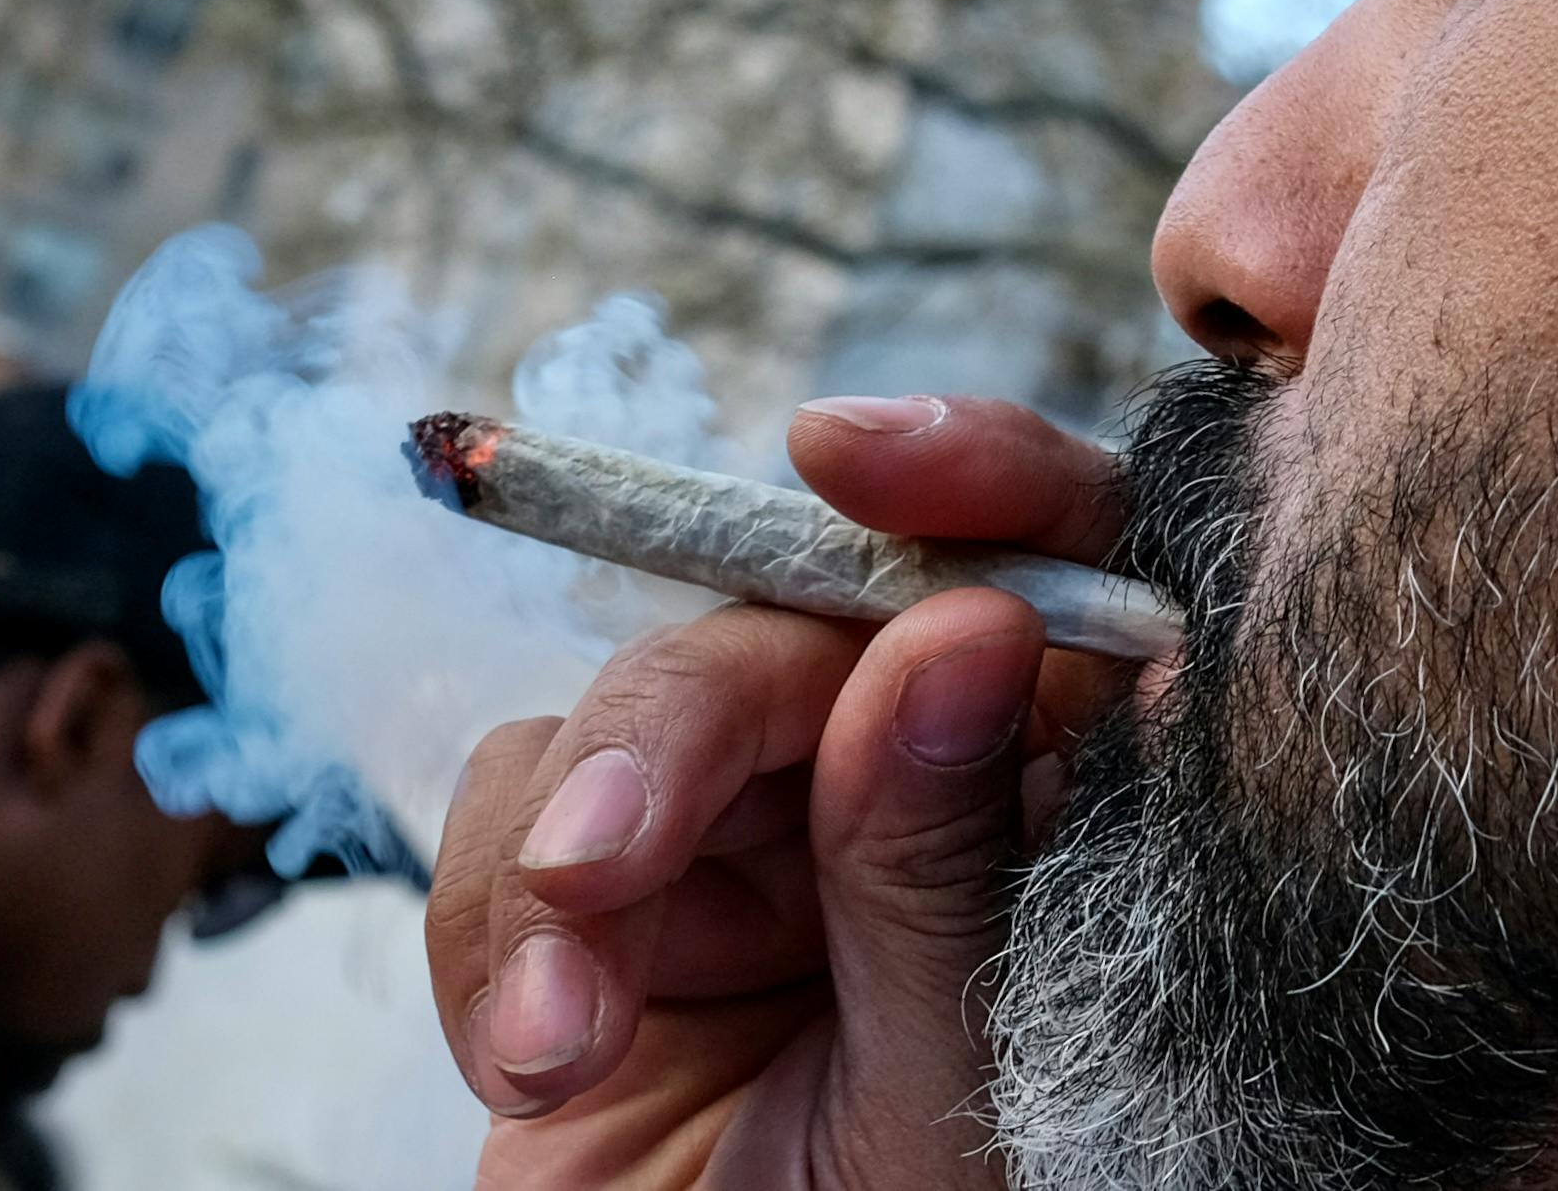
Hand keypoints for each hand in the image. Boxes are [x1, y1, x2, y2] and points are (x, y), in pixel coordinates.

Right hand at [425, 396, 1132, 1189]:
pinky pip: (515, 822)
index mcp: (1060, 818)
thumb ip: (945, 876)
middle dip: (675, 733)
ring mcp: (752, 845)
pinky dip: (496, 931)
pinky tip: (533, 1069)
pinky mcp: (605, 903)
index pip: (1050, 577)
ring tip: (560, 1047)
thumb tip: (953, 628)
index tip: (859, 455)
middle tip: (606, 869)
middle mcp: (909, 795)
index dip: (969, 480)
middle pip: (797, 625)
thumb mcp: (963, 1103)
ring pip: (632, 710)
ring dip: (566, 860)